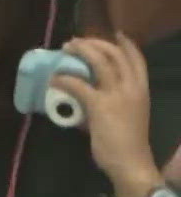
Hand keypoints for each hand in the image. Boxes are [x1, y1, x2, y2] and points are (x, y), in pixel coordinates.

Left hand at [58, 35, 163, 196]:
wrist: (131, 163)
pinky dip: (64, 78)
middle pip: (114, 54)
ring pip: (99, 62)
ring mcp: (117, 95)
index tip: (116, 33)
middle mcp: (133, 88)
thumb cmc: (128, 144)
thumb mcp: (126, 116)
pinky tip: (54, 78)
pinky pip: (78, 84)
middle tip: (76, 42)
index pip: (137, 60)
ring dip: (80, 51)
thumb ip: (109, 102)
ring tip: (65, 49)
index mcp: (142, 91)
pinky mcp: (100, 105)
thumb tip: (84, 97)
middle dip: (94, 43)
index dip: (126, 44)